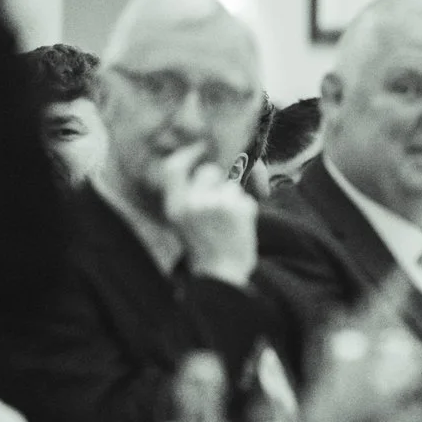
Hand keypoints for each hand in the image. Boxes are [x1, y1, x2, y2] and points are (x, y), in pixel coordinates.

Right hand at [160, 144, 258, 284]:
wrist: (221, 274)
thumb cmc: (204, 249)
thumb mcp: (183, 222)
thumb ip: (188, 196)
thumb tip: (207, 166)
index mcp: (175, 206)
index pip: (174, 168)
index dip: (187, 154)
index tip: (199, 148)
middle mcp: (193, 202)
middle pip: (210, 171)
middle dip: (218, 181)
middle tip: (220, 202)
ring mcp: (217, 204)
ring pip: (231, 186)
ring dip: (234, 200)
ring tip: (228, 223)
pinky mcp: (239, 209)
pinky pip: (247, 199)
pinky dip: (246, 211)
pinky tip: (240, 228)